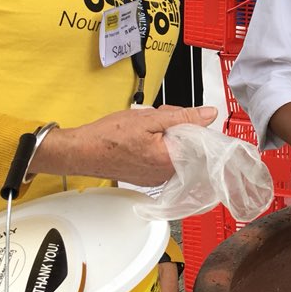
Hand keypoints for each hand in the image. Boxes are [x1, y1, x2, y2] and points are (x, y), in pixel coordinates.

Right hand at [30, 104, 217, 185]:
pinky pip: (163, 157)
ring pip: (176, 149)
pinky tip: (143, 137)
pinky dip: (158, 144)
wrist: (82, 151)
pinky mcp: (149, 176)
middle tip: (159, 116)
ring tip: (147, 126)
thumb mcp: (150, 118)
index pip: (202, 143)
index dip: (194, 124)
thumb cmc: (109, 137)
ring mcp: (157, 177)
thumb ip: (184, 117)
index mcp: (170, 160)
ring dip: (167, 133)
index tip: (183, 116)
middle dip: (179, 126)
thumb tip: (209, 114)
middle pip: (189, 144)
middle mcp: (166, 174)